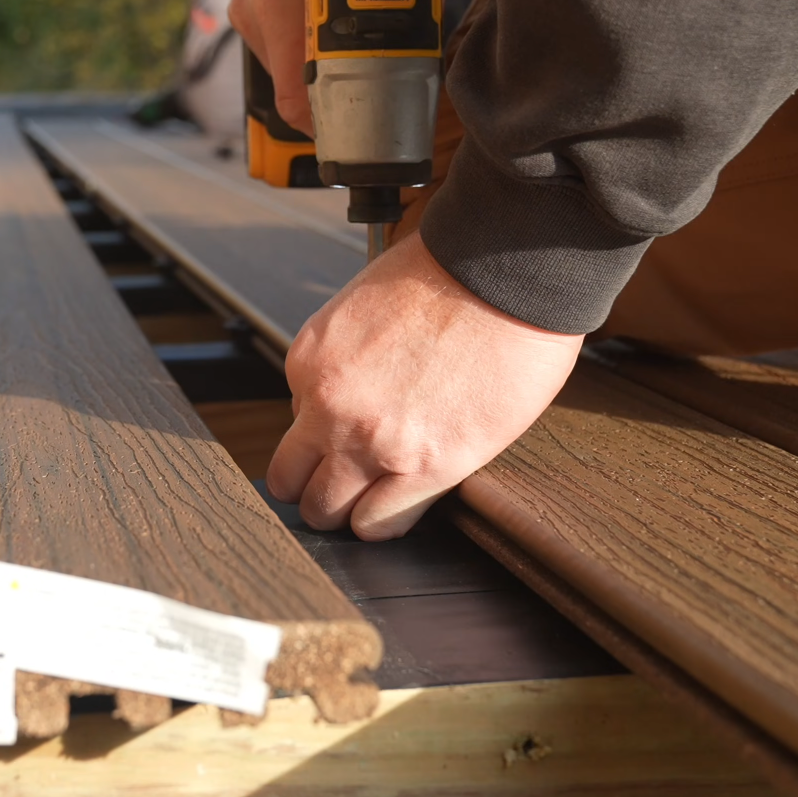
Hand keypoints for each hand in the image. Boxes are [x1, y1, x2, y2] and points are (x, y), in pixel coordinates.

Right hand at [230, 0, 425, 134]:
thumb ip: (411, 22)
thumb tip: (420, 76)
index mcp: (286, 4)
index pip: (294, 99)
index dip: (326, 126)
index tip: (356, 135)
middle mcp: (256, 8)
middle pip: (287, 86)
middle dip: (326, 97)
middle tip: (367, 98)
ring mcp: (248, 1)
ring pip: (282, 64)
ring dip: (314, 68)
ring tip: (353, 56)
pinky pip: (276, 40)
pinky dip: (302, 44)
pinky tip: (332, 30)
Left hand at [268, 232, 583, 538]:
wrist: (504, 272)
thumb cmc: (443, 275)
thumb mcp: (359, 306)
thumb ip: (341, 358)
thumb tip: (342, 394)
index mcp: (309, 361)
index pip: (294, 418)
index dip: (323, 424)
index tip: (351, 423)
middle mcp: (329, 407)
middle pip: (293, 478)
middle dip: (314, 481)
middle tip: (341, 478)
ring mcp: (374, 443)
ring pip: (327, 511)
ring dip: (343, 508)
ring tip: (369, 497)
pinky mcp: (428, 468)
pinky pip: (380, 524)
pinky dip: (381, 522)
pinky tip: (395, 506)